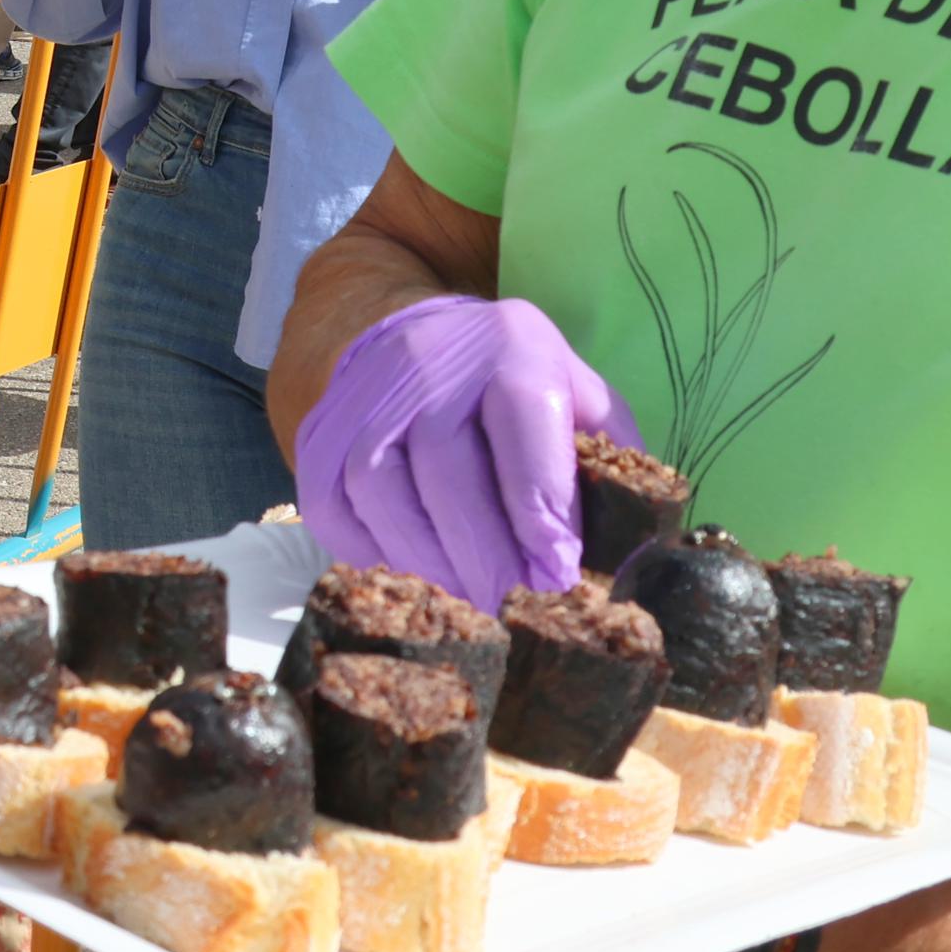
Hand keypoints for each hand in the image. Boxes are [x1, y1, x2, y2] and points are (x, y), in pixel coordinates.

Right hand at [289, 295, 638, 605]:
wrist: (411, 340)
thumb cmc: (512, 386)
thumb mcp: (577, 397)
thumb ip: (609, 461)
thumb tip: (633, 558)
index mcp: (509, 344)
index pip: (522, 422)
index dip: (539, 506)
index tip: (558, 575)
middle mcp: (426, 361)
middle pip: (446, 466)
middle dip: (486, 554)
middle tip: (514, 610)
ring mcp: (361, 397)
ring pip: (381, 490)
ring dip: (429, 562)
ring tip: (468, 604)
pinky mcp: (317, 436)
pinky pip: (333, 508)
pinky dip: (372, 553)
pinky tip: (413, 574)